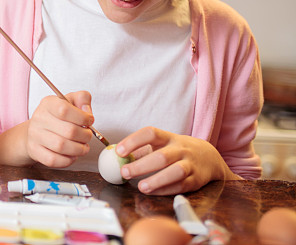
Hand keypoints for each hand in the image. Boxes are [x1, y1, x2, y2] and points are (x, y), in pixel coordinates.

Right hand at [22, 91, 93, 166]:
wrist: (36, 130)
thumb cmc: (56, 116)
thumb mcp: (69, 101)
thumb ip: (82, 99)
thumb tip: (87, 112)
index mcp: (48, 104)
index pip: (65, 110)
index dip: (82, 117)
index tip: (89, 121)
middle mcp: (39, 119)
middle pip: (68, 131)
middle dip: (85, 136)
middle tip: (87, 135)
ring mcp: (35, 136)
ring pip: (61, 147)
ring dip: (79, 149)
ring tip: (82, 146)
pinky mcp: (35, 151)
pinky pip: (54, 160)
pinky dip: (68, 160)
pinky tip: (72, 155)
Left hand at [115, 127, 237, 194]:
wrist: (209, 157)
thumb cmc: (176, 150)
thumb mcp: (161, 144)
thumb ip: (141, 150)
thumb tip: (115, 157)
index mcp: (168, 137)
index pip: (150, 133)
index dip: (133, 141)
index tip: (119, 152)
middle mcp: (181, 149)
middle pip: (161, 156)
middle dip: (141, 165)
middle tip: (124, 172)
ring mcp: (190, 164)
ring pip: (175, 171)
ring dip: (157, 180)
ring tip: (141, 187)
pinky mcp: (196, 180)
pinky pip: (182, 186)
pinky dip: (167, 190)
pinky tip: (153, 192)